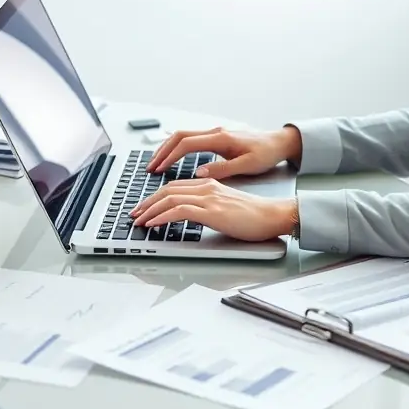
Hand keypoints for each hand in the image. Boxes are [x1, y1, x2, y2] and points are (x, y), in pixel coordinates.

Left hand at [130, 179, 296, 241]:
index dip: (156, 197)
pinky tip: (153, 224)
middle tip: (135, 214)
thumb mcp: (227, 207)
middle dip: (147, 202)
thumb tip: (191, 215)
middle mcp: (207, 187)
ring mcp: (209, 198)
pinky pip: (178, 211)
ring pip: (169, 199)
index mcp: (210, 184)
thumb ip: (209, 206)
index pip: (175, 187)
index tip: (144, 208)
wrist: (273, 216)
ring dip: (150, 210)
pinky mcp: (211, 212)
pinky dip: (161, 217)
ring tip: (139, 221)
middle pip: (168, 190)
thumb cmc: (255, 215)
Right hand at [146, 125, 301, 177]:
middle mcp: (215, 132)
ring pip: (183, 136)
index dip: (169, 157)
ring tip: (157, 164)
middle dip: (162, 152)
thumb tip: (199, 172)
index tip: (158, 169)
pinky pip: (191, 139)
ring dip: (168, 149)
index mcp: (221, 138)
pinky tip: (172, 155)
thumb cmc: (267, 153)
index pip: (186, 144)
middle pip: (179, 137)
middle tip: (150, 167)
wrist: (279, 142)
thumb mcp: (248, 165)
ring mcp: (215, 133)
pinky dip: (178, 147)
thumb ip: (223, 169)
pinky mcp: (217, 137)